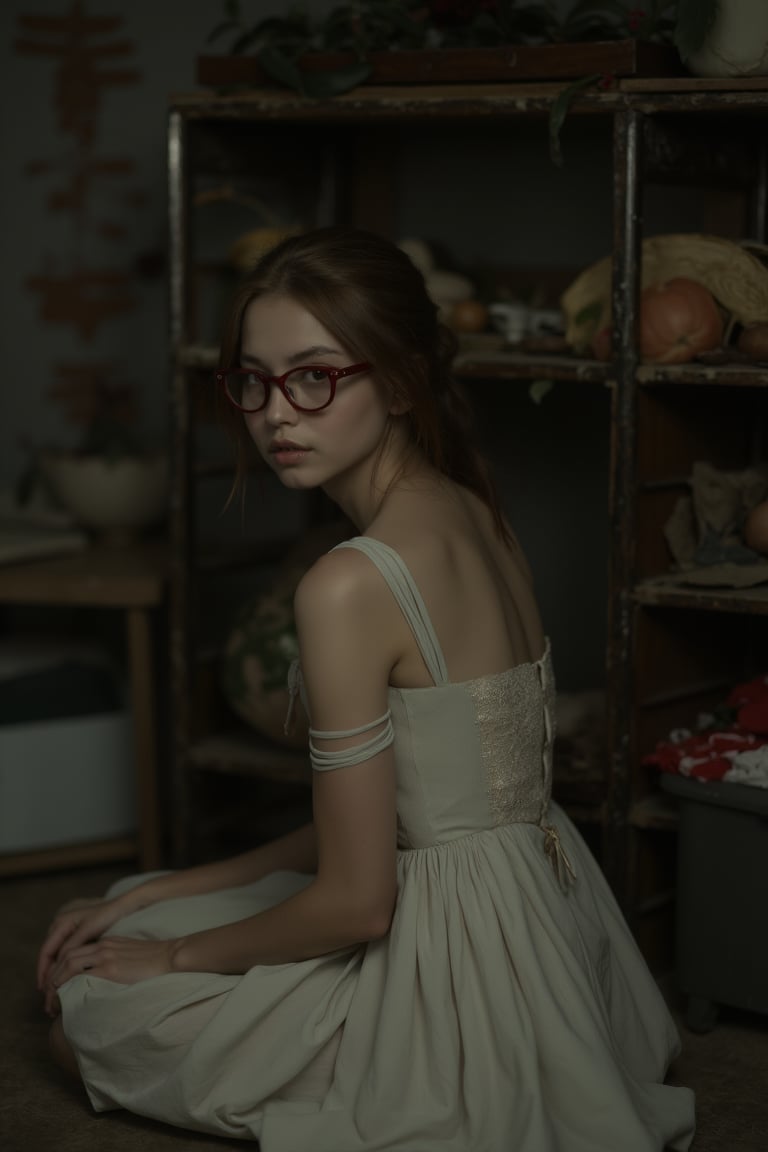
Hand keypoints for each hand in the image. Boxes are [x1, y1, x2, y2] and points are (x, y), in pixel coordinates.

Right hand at [37, 896, 129, 993]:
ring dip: (56, 969)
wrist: (122, 904)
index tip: (43, 988)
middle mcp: (60, 924)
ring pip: (58, 953)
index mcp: (60, 923)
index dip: (43, 971)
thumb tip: (58, 964)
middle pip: (49, 953)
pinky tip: (69, 974)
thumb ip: (71, 945)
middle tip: (48, 992)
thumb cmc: (106, 915)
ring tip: (57, 987)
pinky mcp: (78, 930)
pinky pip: (66, 949)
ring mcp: (68, 927)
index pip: (46, 951)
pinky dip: (65, 962)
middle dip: (48, 972)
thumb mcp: (87, 930)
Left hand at [43, 935, 175, 1016]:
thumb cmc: (159, 962)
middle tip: (49, 1001)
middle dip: (53, 979)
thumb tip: (108, 983)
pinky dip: (67, 988)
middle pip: (66, 958)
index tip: (58, 989)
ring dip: (55, 985)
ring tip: (52, 1005)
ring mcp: (106, 956)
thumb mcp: (132, 956)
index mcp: (108, 943)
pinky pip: (79, 976)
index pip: (75, 953)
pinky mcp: (111, 968)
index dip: (62, 970)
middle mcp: (103, 946)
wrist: (174, 956)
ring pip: (68, 965)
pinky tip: (63, 1001)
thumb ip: (117, 963)